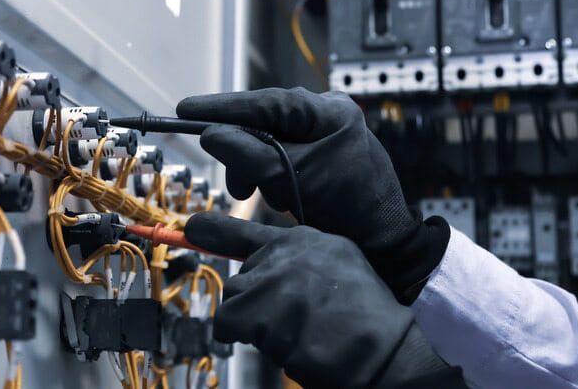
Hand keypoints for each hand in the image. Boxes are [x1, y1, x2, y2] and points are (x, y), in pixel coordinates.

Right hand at [177, 88, 416, 251]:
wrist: (383, 243)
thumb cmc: (347, 209)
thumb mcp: (290, 178)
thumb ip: (247, 154)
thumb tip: (211, 134)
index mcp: (328, 111)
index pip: (264, 101)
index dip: (220, 107)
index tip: (185, 110)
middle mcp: (328, 114)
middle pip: (264, 122)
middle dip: (245, 155)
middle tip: (238, 189)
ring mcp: (328, 133)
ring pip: (269, 142)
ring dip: (259, 171)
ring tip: (267, 199)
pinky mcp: (323, 153)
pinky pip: (283, 156)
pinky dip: (273, 177)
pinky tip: (282, 198)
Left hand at [184, 213, 462, 387]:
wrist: (386, 347)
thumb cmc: (367, 313)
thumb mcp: (339, 263)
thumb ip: (298, 259)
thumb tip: (262, 266)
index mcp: (304, 241)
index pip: (245, 231)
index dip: (213, 231)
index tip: (191, 229)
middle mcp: (283, 256)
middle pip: (238, 279)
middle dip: (253, 304)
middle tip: (288, 321)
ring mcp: (271, 284)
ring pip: (233, 303)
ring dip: (254, 324)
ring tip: (294, 332)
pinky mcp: (261, 316)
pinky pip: (229, 327)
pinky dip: (246, 339)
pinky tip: (282, 343)